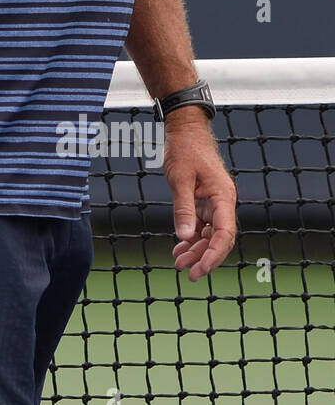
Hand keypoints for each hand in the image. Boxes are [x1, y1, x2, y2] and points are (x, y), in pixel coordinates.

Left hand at [163, 115, 236, 280]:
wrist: (184, 130)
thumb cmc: (184, 150)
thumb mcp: (180, 179)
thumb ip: (183, 209)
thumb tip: (184, 237)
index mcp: (223, 196)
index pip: (224, 233)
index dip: (214, 254)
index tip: (202, 269)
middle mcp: (222, 202)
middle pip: (218, 238)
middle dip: (204, 257)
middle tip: (189, 274)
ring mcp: (213, 202)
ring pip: (209, 234)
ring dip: (196, 250)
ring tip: (179, 263)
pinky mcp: (203, 201)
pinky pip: (200, 225)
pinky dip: (191, 237)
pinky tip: (180, 248)